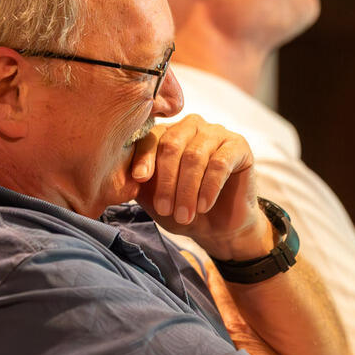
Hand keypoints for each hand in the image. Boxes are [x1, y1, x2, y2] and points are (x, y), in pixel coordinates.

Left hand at [130, 115, 273, 259]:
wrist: (218, 228)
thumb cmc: (183, 209)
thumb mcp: (154, 197)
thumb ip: (139, 180)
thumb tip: (115, 170)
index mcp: (168, 133)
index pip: (151, 137)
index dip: (143, 157)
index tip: (138, 180)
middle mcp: (192, 126)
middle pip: (172, 144)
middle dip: (167, 181)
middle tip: (165, 209)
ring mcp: (217, 133)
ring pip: (195, 156)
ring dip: (187, 189)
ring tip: (184, 216)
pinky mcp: (239, 146)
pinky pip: (220, 163)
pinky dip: (209, 187)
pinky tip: (204, 206)